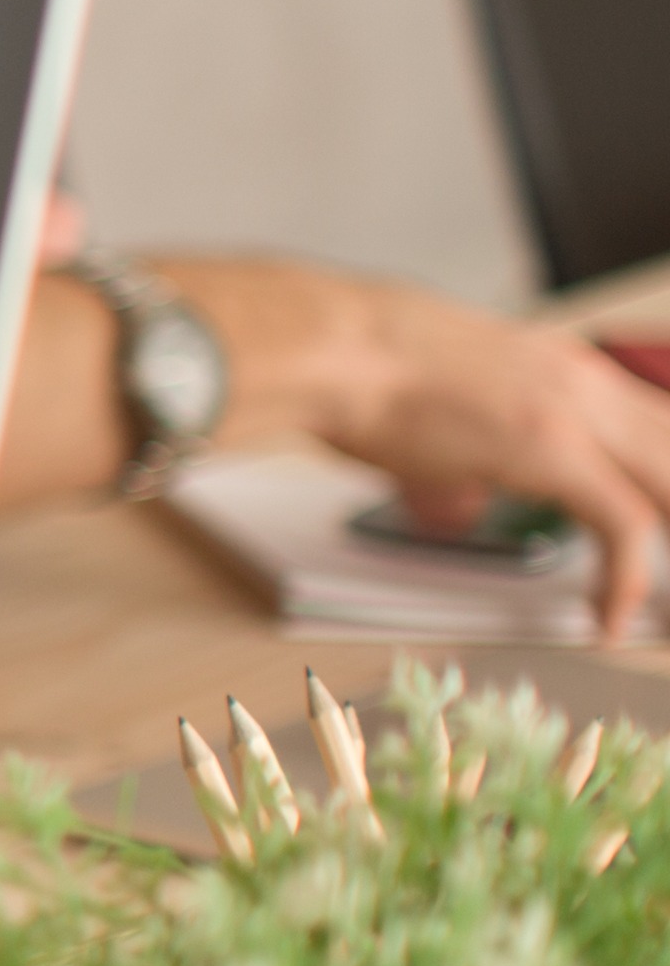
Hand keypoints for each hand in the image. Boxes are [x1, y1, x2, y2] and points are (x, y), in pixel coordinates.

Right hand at [179, 257, 669, 642]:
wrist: (330, 347)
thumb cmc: (359, 364)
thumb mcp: (439, 400)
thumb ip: (471, 447)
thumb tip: (460, 493)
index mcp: (561, 364)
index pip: (658, 423)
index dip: (663, 475)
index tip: (661, 525)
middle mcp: (584, 380)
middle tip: (668, 575)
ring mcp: (575, 412)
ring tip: (660, 604)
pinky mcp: (555, 450)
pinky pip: (625, 526)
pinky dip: (625, 581)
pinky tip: (609, 618)